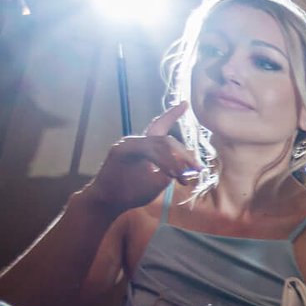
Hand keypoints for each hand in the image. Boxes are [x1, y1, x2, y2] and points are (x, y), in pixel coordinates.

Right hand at [79, 102, 198, 215]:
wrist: (108, 202)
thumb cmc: (131, 193)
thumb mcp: (158, 182)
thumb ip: (173, 170)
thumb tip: (188, 161)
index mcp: (145, 146)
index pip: (160, 126)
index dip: (172, 114)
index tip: (185, 103)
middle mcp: (136, 141)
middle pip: (166, 139)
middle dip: (185, 154)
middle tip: (198, 169)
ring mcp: (127, 143)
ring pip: (159, 144)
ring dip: (175, 161)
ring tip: (182, 177)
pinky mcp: (120, 149)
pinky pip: (148, 150)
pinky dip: (163, 162)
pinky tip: (171, 174)